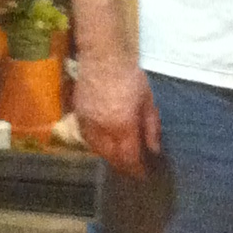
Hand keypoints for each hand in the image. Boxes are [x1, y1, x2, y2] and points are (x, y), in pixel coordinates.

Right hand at [75, 54, 161, 174]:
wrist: (102, 57)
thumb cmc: (129, 76)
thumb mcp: (147, 100)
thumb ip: (151, 127)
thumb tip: (154, 149)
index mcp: (123, 126)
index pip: (129, 157)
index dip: (137, 170)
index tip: (145, 175)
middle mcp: (103, 130)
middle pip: (112, 158)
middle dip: (124, 167)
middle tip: (134, 170)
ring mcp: (88, 124)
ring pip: (98, 151)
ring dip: (110, 158)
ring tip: (120, 159)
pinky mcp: (78, 116)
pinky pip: (87, 139)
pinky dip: (97, 146)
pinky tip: (104, 144)